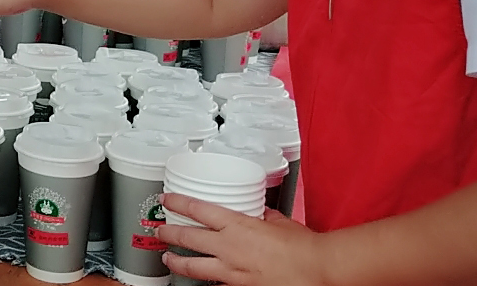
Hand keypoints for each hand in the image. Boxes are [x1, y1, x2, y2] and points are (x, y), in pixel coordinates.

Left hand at [157, 193, 329, 285]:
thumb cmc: (302, 247)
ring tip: (168, 258)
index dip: (178, 203)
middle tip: (160, 230)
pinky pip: (216, 283)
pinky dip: (208, 281)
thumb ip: (264, 218)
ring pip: (193, 265)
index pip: (197, 209)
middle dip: (169, 232)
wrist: (316, 269)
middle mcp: (228, 246)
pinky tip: (203, 280)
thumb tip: (261, 215)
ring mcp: (231, 270)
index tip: (168, 199)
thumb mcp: (279, 222)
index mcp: (237, 224)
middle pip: (187, 236)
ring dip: (177, 261)